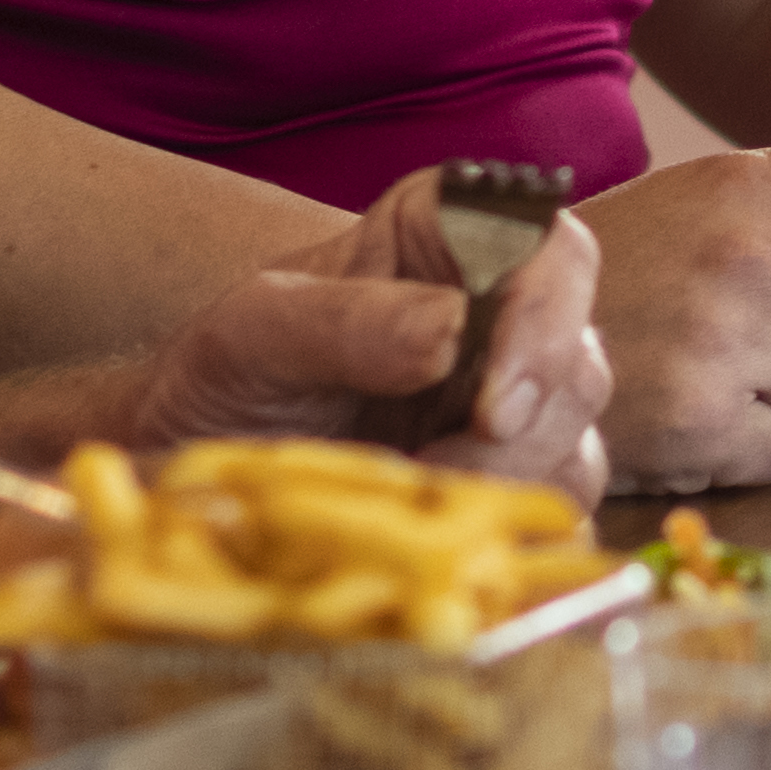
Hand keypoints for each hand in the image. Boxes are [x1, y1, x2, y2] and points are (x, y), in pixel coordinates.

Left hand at [112, 165, 612, 485]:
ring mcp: (514, 402)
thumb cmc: (222, 377)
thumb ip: (347, 323)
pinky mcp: (511, 479)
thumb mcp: (254, 334)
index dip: (548, 316)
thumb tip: (451, 334)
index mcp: (449, 238)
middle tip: (433, 472)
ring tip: (405, 500)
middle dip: (518, 432)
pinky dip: (500, 530)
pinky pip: (552, 509)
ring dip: (503, 487)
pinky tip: (429, 532)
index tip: (496, 405)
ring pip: (576, 442)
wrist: (194, 472)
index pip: (551, 249)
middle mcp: (499, 312)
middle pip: (576, 357)